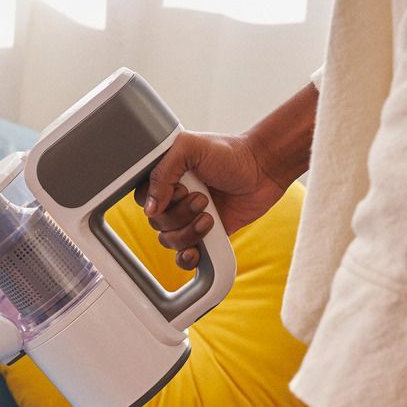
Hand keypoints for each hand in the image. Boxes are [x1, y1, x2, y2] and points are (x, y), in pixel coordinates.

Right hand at [135, 130, 288, 268]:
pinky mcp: (204, 235)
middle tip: (203, 199)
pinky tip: (195, 251)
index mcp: (166, 176)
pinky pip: (184, 256)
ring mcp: (188, 218)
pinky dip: (186, 258)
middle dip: (180, 215)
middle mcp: (174, 198)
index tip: (180, 190)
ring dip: (188, 232)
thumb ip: (163, 172)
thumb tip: (150, 208)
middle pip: (156, 222)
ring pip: (168, 240)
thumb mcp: (189, 148)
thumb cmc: (230, 153)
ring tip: (209, 217)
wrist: (263, 169)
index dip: (157, 200)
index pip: (142, 199)